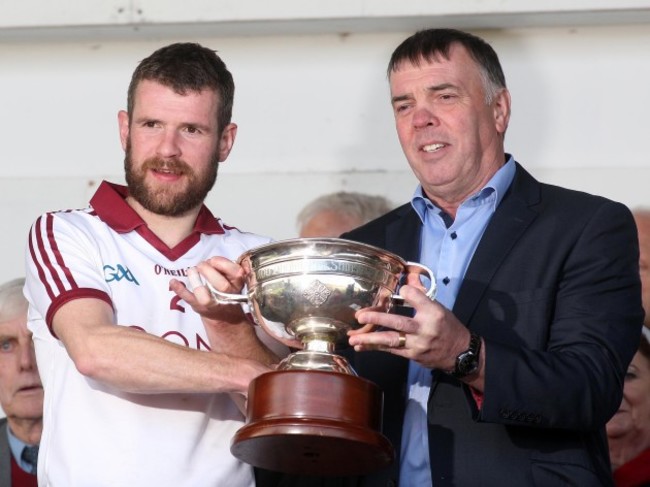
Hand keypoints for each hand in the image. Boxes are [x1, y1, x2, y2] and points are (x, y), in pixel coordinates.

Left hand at [170, 257, 246, 324]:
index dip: (223, 263)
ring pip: (204, 296)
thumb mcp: (233, 278)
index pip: (236, 273)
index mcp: (237, 284)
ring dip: (195, 280)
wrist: (224, 314)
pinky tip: (173, 281)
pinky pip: (188, 298)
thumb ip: (226, 267)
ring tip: (192, 270)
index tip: (214, 260)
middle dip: (209, 271)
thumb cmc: (227, 289)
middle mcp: (227, 296)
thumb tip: (212, 260)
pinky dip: (179, 289)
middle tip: (202, 265)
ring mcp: (212, 303)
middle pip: (222, 286)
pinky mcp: (198, 306)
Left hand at [348, 284, 471, 371]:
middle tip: (360, 316)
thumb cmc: (447, 327)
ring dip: (370, 339)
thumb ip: (421, 293)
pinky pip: (391, 351)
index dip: (406, 292)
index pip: (417, 297)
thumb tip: (409, 275)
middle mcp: (425, 328)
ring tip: (353, 337)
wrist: (460, 354)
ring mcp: (418, 344)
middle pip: (399, 322)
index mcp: (434, 312)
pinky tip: (360, 346)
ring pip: (391, 340)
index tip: (399, 290)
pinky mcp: (412, 355)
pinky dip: (374, 348)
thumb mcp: (439, 307)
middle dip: (377, 319)